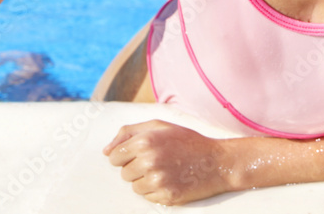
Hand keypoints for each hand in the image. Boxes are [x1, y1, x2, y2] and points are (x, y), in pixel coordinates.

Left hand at [103, 120, 235, 204]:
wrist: (217, 161)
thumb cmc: (188, 141)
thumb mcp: (160, 126)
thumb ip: (129, 132)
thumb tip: (107, 151)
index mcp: (145, 141)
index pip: (115, 156)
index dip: (125, 156)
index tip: (139, 155)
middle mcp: (149, 160)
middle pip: (124, 173)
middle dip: (137, 168)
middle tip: (157, 162)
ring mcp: (158, 180)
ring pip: (135, 187)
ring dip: (146, 181)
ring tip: (165, 171)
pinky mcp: (166, 196)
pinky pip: (148, 197)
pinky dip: (156, 191)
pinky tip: (171, 180)